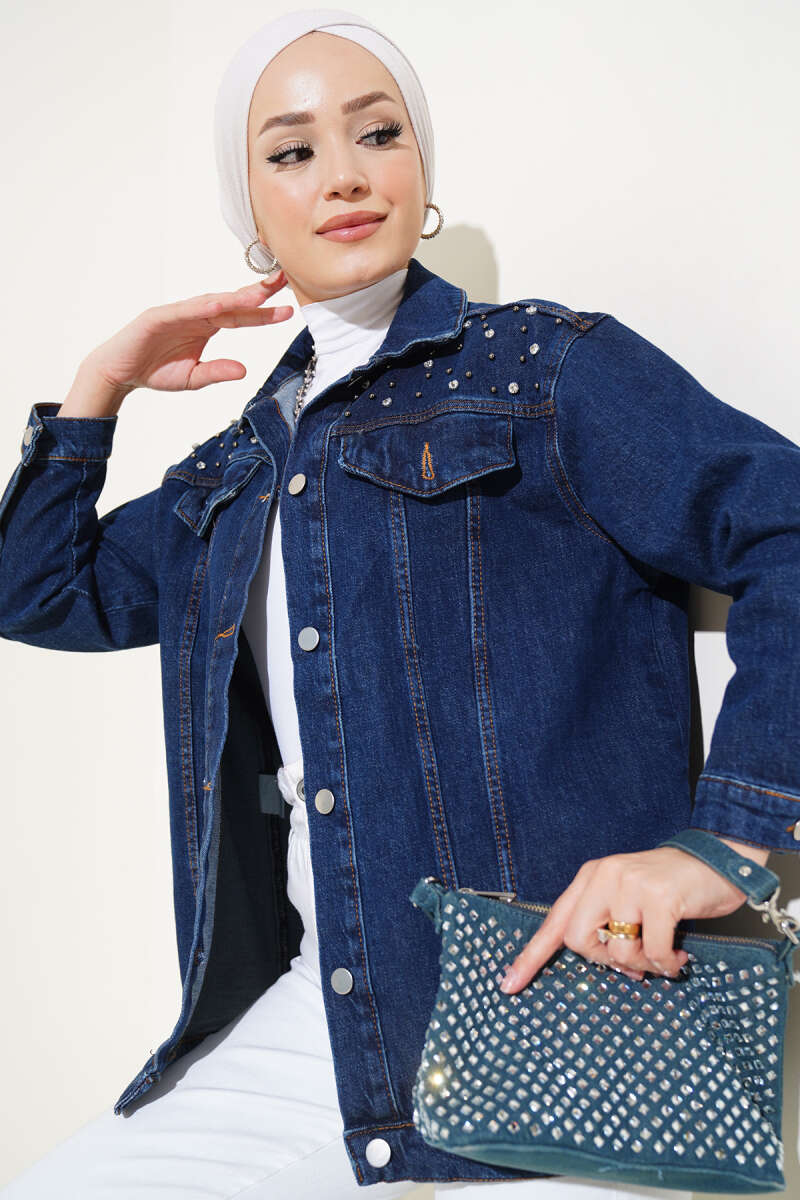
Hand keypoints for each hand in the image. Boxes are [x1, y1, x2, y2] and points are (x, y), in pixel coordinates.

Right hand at [83, 268, 293, 397]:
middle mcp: (195, 315)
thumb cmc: (154, 371)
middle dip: (257, 293)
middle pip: (231, 302)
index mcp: (206, 327)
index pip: (240, 317)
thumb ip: (218, 372)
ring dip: (234, 296)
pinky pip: (184, 310)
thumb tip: (245, 371)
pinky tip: (221, 304)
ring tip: (259, 293)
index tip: (288, 310)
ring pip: (211, 302)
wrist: (119, 374)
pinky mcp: (157, 316)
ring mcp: (177, 313)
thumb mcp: (193, 378)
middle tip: (284, 283)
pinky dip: (202, 306)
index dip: (263, 314)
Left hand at [499, 840, 764, 990]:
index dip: (531, 956)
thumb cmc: (673, 887)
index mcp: (591, 877)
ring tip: (662, 954)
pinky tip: (678, 955)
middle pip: (578, 940)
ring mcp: (631, 884)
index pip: (554, 921)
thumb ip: (610, 927)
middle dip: (604, 961)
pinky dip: (665, 963)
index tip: (508, 984)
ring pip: (617, 950)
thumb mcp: (630, 899)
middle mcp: (604, 876)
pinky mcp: (660, 897)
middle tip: (633, 961)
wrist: (717, 860)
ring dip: (642, 963)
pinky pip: (651, 951)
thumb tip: (610, 967)